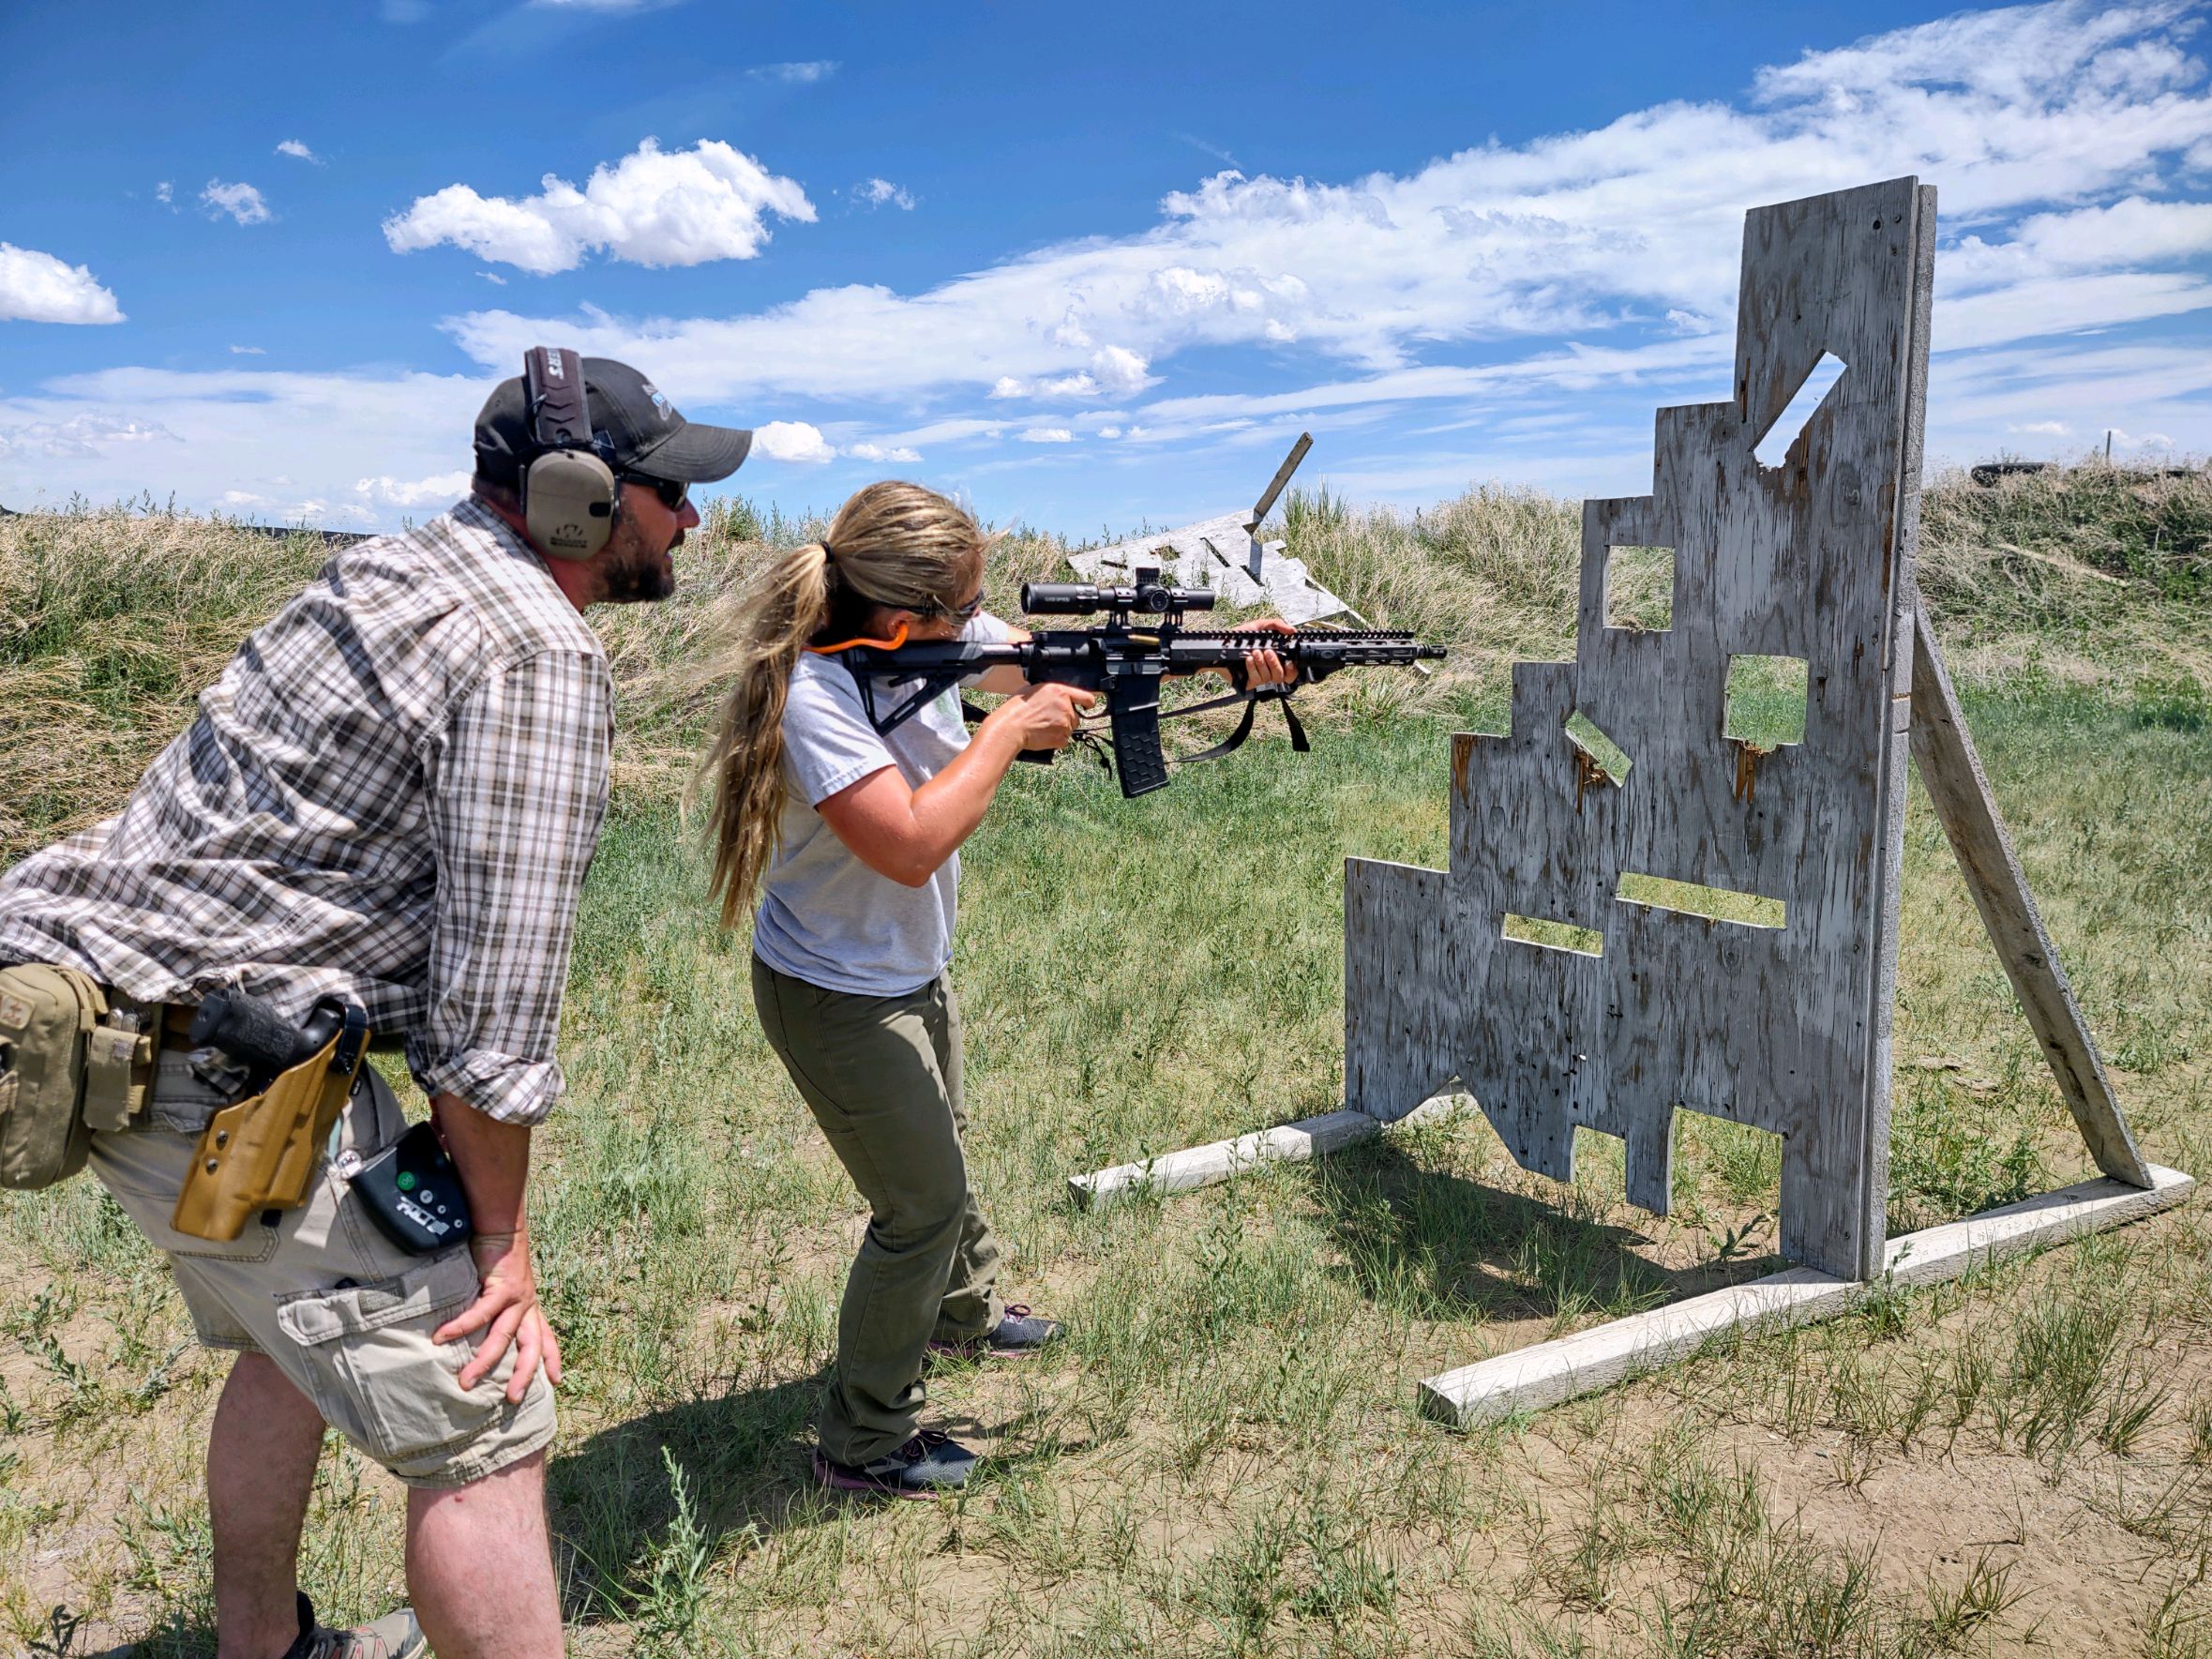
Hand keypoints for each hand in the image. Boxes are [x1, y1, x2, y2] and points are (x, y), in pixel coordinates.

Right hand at [433, 1223, 563, 1400]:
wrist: (503, 1225)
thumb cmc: (499, 1254)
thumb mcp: (505, 1285)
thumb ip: (498, 1306)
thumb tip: (479, 1326)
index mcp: (530, 1306)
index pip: (546, 1336)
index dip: (552, 1358)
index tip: (558, 1380)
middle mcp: (528, 1305)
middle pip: (531, 1347)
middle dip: (524, 1375)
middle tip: (512, 1399)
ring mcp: (518, 1297)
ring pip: (502, 1338)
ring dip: (484, 1362)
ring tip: (466, 1383)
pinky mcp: (503, 1287)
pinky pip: (480, 1313)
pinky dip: (460, 1327)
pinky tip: (442, 1338)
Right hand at [991, 681, 1096, 750]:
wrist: (1010, 728)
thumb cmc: (1016, 709)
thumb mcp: (1033, 690)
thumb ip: (1049, 692)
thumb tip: (1054, 695)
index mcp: (1059, 691)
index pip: (1086, 697)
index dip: (1089, 703)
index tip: (1089, 706)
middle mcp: (1065, 706)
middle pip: (1076, 717)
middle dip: (1066, 720)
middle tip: (1049, 720)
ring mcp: (1064, 723)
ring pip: (1070, 730)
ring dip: (1060, 730)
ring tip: (1043, 728)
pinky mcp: (1061, 738)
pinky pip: (1064, 741)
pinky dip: (1056, 741)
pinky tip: (1044, 736)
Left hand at [1226, 617, 1297, 688]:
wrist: (1222, 644)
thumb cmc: (1241, 637)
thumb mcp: (1260, 626)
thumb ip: (1277, 625)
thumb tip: (1292, 630)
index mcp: (1275, 658)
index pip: (1290, 671)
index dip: (1292, 669)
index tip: (1289, 661)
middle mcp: (1269, 670)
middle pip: (1281, 677)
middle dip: (1275, 663)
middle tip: (1267, 652)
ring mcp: (1259, 677)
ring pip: (1268, 678)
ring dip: (1262, 664)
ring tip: (1254, 652)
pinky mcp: (1248, 683)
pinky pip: (1256, 679)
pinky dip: (1253, 668)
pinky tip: (1248, 659)